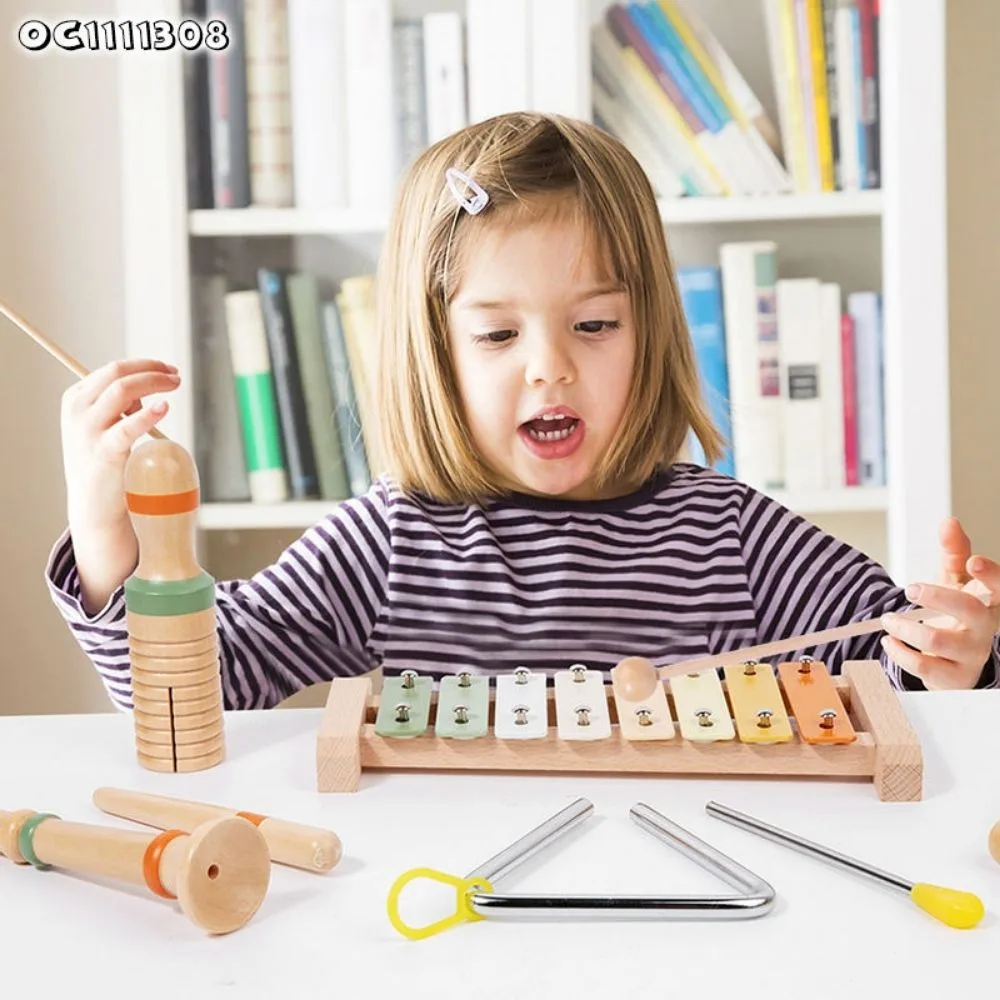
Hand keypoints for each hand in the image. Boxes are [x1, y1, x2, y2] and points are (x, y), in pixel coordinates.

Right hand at [60, 358, 180, 611]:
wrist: (95, 505)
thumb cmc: (104, 463)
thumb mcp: (103, 427)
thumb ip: (119, 407)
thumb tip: (145, 392)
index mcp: (76, 398)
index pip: (112, 369)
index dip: (144, 365)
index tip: (168, 370)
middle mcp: (77, 410)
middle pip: (117, 373)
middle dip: (150, 369)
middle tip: (176, 376)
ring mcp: (87, 431)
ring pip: (122, 391)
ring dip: (152, 382)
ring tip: (175, 384)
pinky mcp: (104, 452)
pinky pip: (126, 428)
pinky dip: (147, 415)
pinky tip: (163, 407)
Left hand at [881, 517, 999, 688]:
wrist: (952, 656)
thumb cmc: (957, 611)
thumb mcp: (955, 579)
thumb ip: (954, 551)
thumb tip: (949, 522)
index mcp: (991, 602)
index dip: (992, 575)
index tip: (973, 561)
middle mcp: (986, 629)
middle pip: (970, 610)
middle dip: (937, 596)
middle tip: (909, 588)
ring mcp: (971, 655)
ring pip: (937, 641)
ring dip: (905, 627)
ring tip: (888, 620)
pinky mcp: (952, 677)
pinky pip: (922, 666)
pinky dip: (899, 652)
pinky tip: (889, 642)